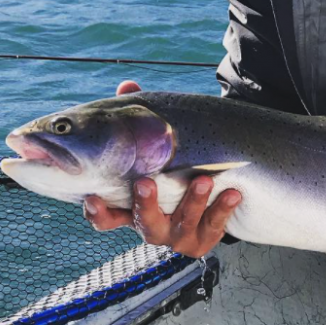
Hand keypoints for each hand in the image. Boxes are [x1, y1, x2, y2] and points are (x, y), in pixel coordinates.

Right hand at [82, 80, 242, 256]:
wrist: (212, 194)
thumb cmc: (172, 168)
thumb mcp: (155, 145)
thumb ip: (140, 118)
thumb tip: (127, 87)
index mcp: (133, 208)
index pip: (107, 217)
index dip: (98, 212)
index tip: (93, 197)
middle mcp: (154, 225)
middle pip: (144, 223)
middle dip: (145, 204)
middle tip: (146, 183)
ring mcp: (180, 234)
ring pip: (182, 224)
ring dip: (192, 202)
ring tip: (203, 179)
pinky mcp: (206, 238)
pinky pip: (214, 225)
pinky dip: (223, 208)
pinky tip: (232, 192)